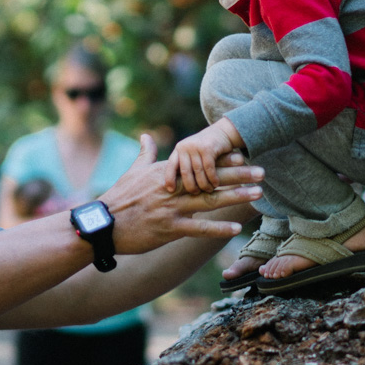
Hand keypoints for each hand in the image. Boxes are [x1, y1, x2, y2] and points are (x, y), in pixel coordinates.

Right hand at [101, 134, 262, 254]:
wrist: (102, 224)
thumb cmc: (118, 198)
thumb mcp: (132, 172)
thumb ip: (144, 153)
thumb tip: (146, 135)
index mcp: (167, 173)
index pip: (198, 163)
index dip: (221, 160)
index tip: (242, 154)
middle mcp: (172, 188)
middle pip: (210, 179)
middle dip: (238, 175)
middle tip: (262, 171)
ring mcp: (171, 208)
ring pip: (209, 201)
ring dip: (235, 196)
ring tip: (257, 194)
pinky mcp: (168, 228)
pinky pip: (197, 228)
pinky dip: (217, 228)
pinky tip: (236, 229)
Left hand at [167, 119, 243, 193]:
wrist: (223, 132)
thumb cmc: (206, 147)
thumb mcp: (192, 153)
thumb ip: (185, 163)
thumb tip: (175, 187)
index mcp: (179, 149)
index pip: (170, 166)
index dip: (169, 179)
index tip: (171, 190)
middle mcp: (185, 147)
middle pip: (185, 172)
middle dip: (190, 186)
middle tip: (196, 193)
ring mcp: (196, 147)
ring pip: (198, 172)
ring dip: (204, 184)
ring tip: (209, 190)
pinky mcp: (208, 148)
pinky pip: (209, 169)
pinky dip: (212, 178)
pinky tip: (216, 183)